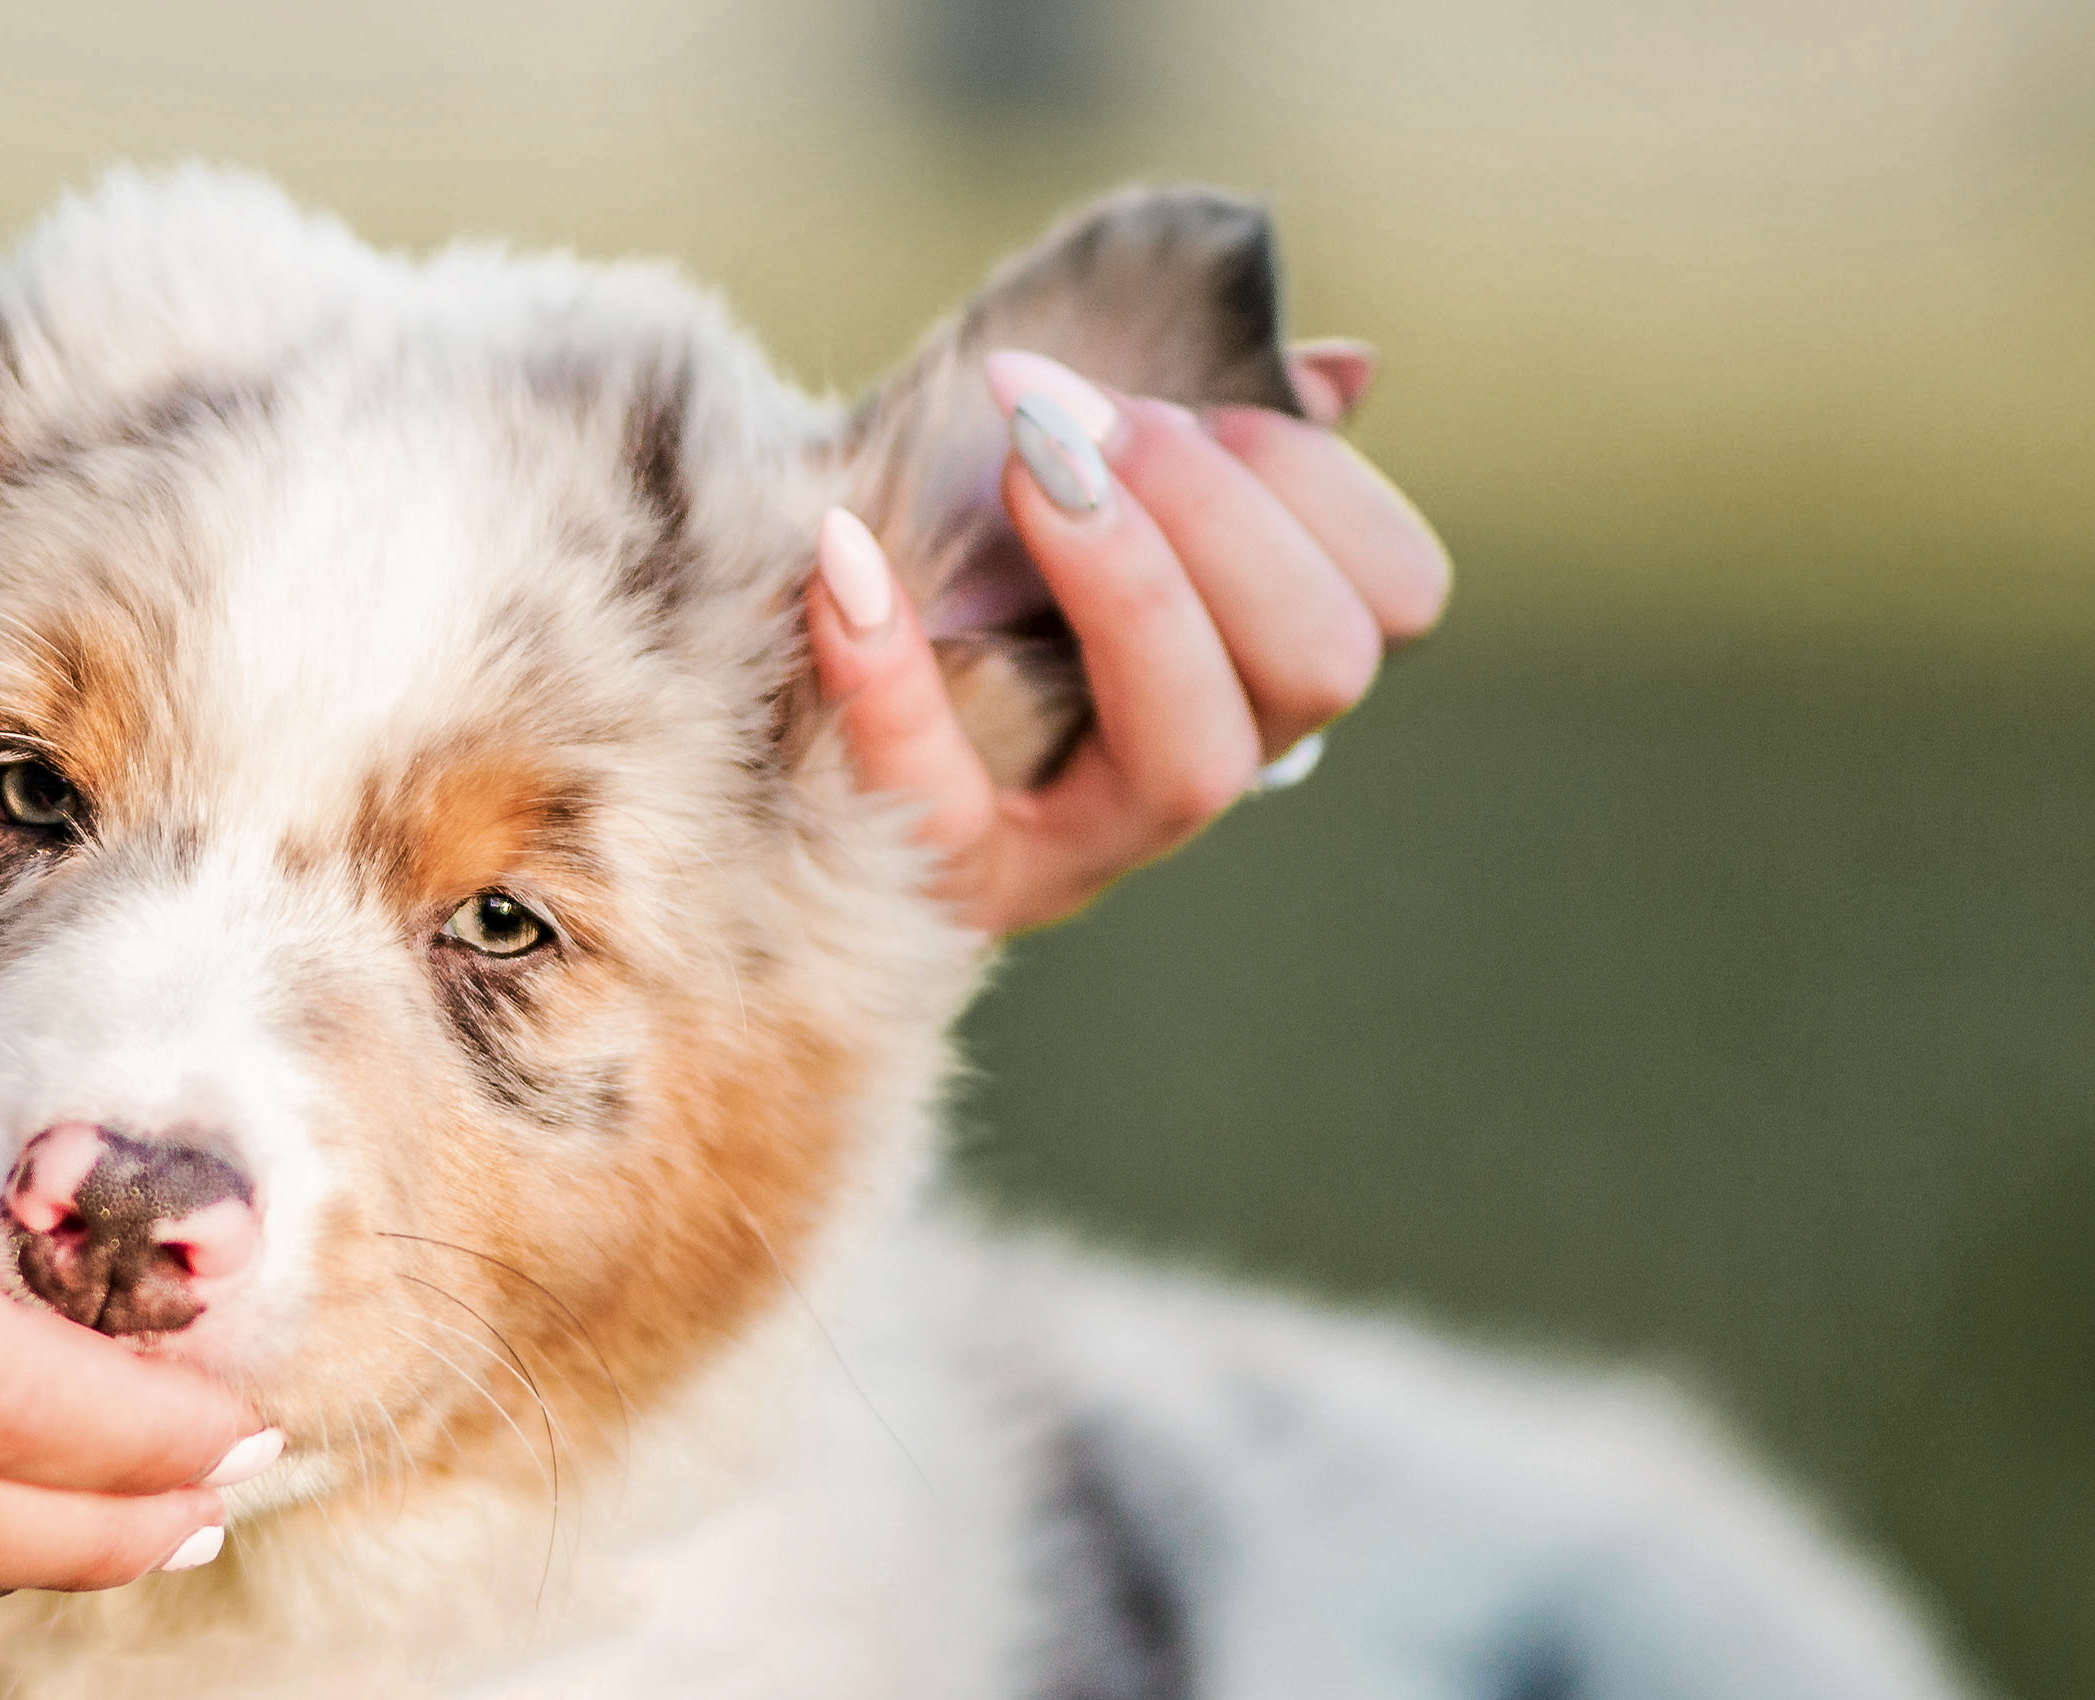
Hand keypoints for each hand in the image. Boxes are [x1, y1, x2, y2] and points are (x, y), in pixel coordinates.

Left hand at [809, 341, 1450, 932]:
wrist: (754, 686)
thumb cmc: (931, 571)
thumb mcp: (1056, 485)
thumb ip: (1188, 437)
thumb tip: (1340, 369)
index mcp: (1251, 668)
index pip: (1390, 597)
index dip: (1321, 485)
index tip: (1197, 401)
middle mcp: (1193, 773)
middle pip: (1317, 670)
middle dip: (1222, 519)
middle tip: (1083, 421)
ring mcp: (1079, 849)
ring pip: (1197, 764)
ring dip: (1129, 587)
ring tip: (1016, 465)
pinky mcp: (949, 885)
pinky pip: (938, 795)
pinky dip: (888, 671)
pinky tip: (841, 554)